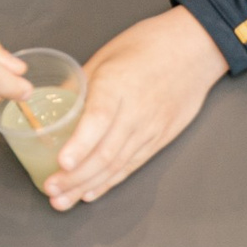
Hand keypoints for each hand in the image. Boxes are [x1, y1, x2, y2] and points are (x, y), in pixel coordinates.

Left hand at [41, 6, 224, 208]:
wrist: (195, 49)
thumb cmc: (147, 45)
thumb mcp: (105, 56)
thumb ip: (79, 84)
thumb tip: (53, 105)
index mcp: (118, 85)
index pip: (99, 119)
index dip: (81, 144)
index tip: (62, 162)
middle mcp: (137, 112)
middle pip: (106, 151)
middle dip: (76, 176)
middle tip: (51, 190)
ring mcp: (152, 128)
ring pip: (118, 164)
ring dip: (88, 185)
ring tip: (63, 201)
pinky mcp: (161, 138)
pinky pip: (133, 164)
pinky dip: (110, 181)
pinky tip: (91, 192)